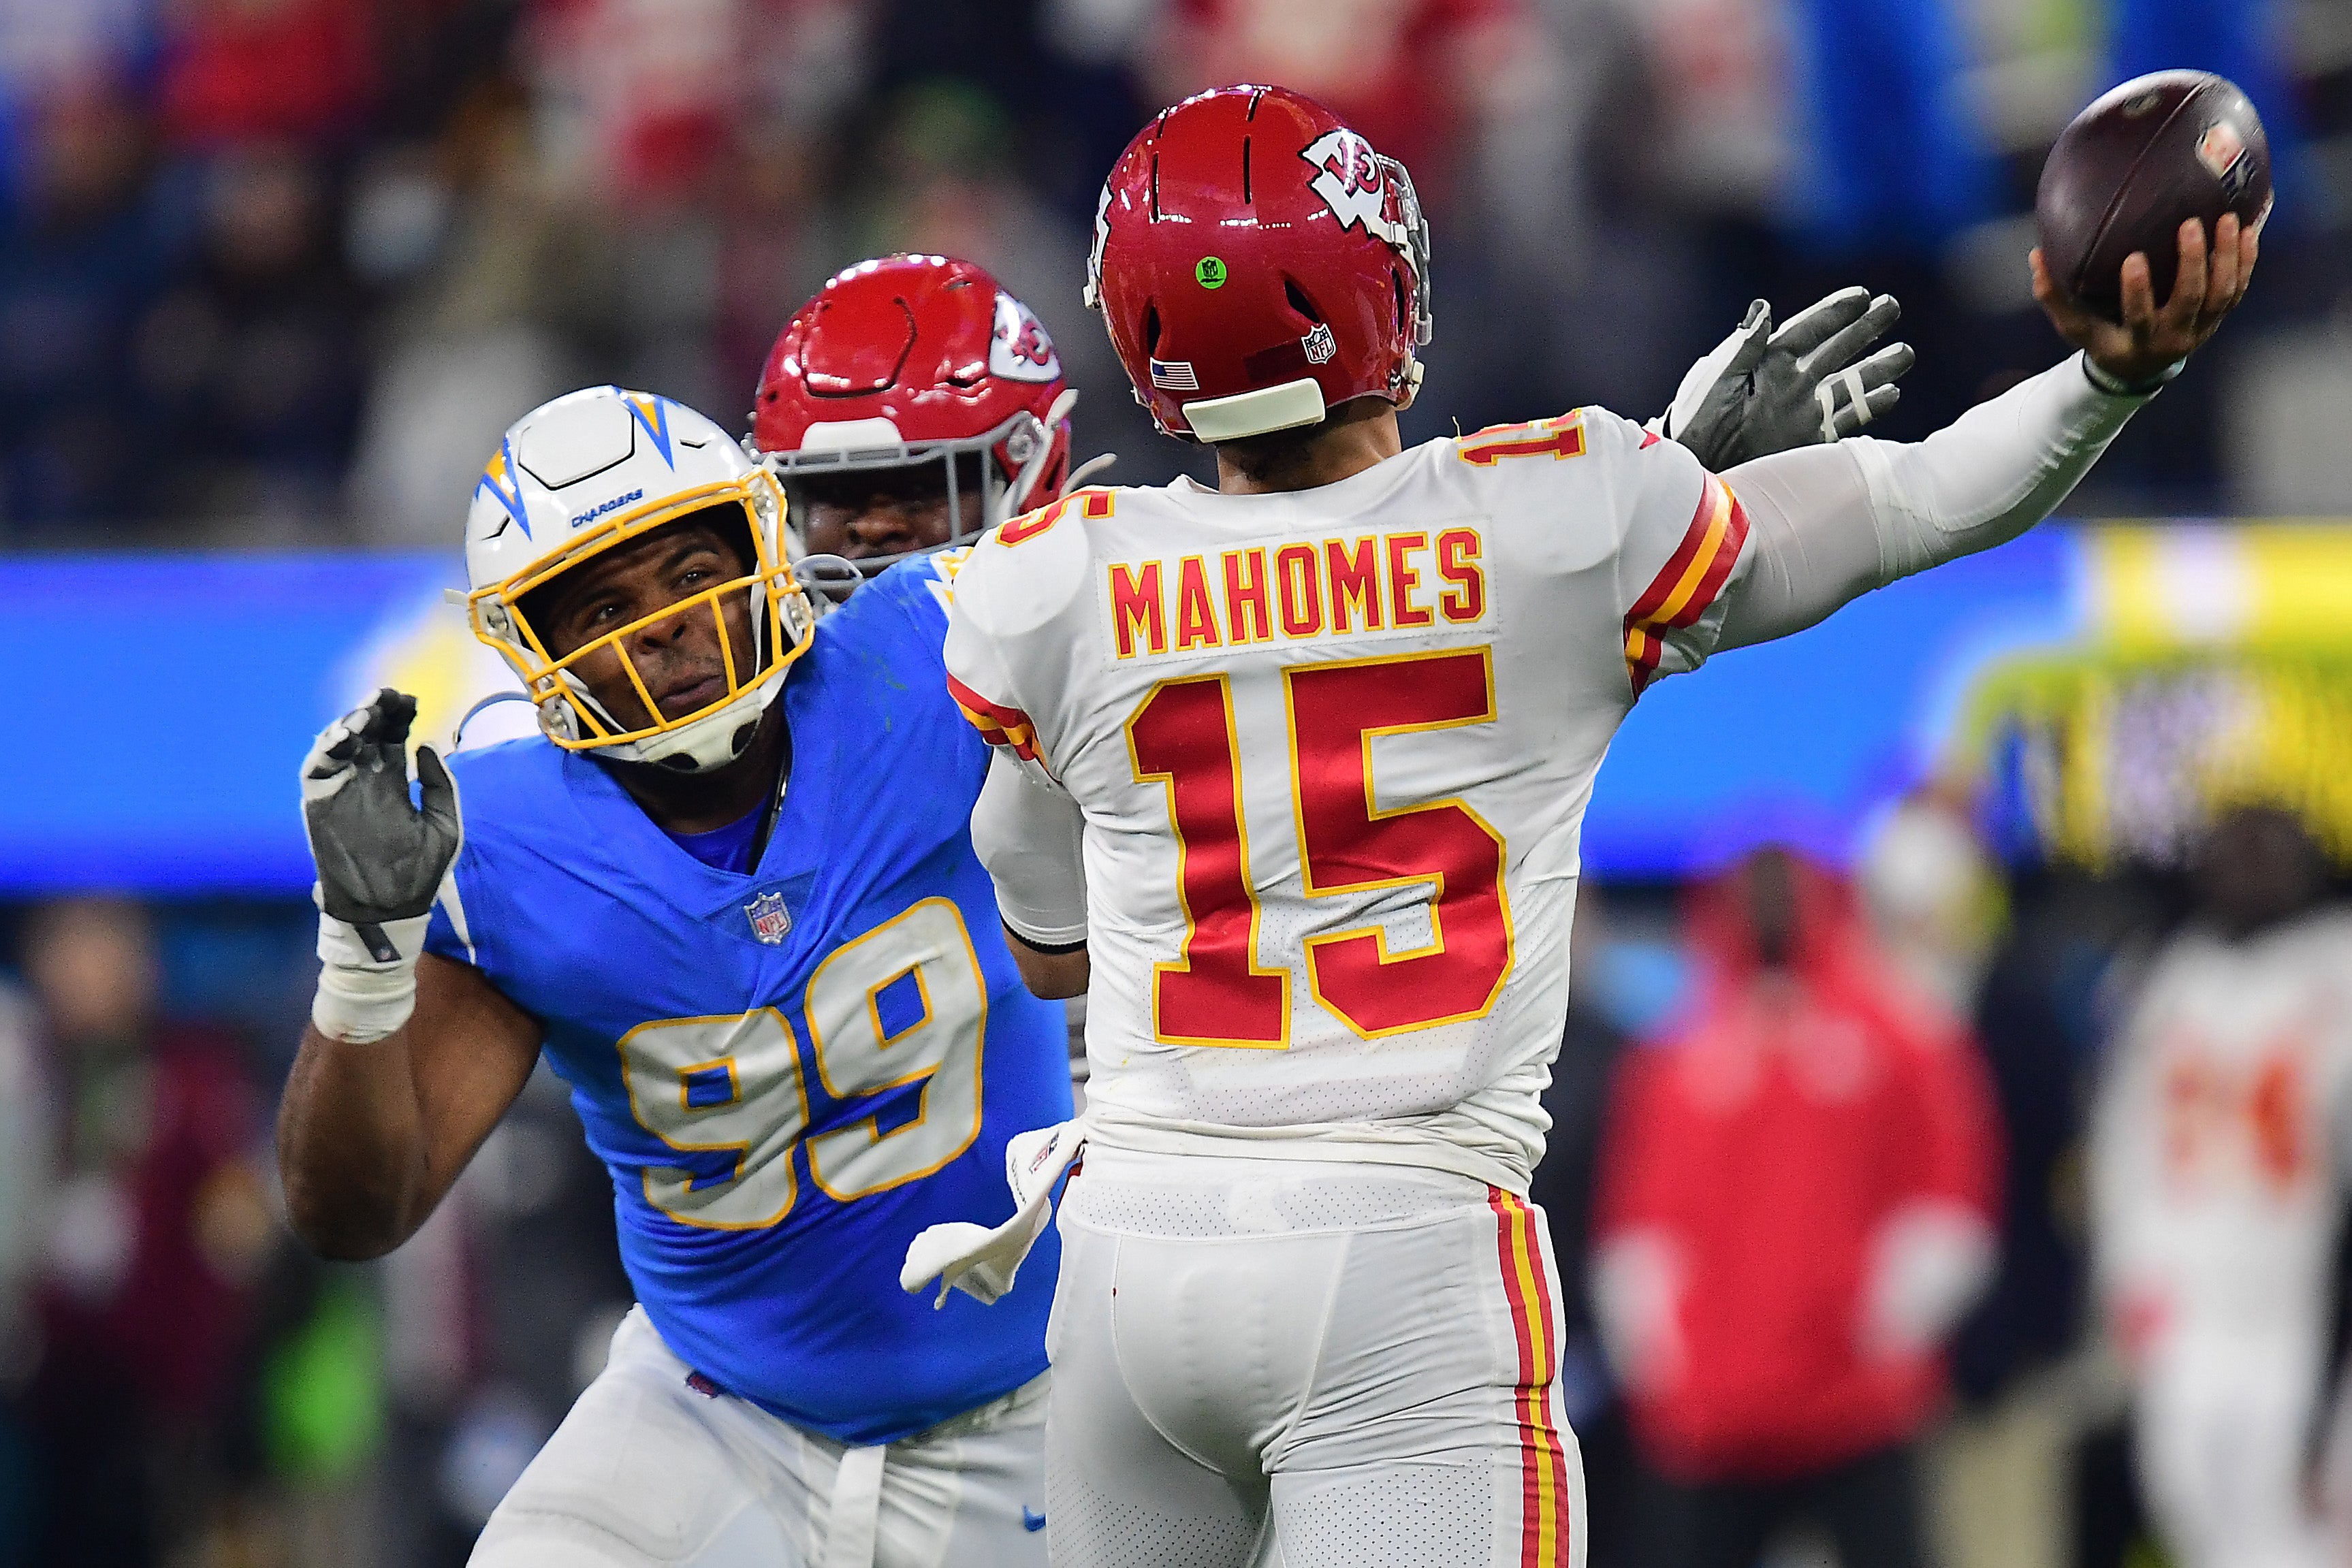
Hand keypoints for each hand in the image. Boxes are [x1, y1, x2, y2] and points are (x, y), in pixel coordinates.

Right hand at [301, 689, 460, 959]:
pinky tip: (345, 735)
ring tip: (366, 712)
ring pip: (338, 743)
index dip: (399, 714)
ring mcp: (340, 788)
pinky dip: (326, 748)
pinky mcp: (319, 802)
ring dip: (349, 722)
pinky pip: (316, 767)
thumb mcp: (444, 825)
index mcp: (393, 781)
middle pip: (365, 731)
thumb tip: (427, 744)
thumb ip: (440, 785)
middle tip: (387, 696)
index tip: (411, 700)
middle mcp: (364, 779)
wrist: (389, 909)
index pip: (392, 736)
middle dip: (374, 709)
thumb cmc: (421, 872)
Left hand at [1658, 287, 1915, 469]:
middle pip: (1834, 351)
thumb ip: (1742, 348)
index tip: (1863, 295)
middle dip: (1864, 330)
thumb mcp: (1714, 382)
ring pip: (1848, 384)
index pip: (1806, 330)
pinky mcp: (1808, 441)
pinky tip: (1892, 394)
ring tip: (1905, 353)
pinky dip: (1869, 408)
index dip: (1833, 312)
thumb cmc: (1695, 422)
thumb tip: (1762, 307)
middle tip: (1893, 306)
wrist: (1696, 469)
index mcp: (1766, 363)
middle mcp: (1790, 383)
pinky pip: (1845, 422)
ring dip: (1876, 368)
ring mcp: (1802, 411)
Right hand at [2033, 213, 2256, 387]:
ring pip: (2222, 293)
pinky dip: (2245, 261)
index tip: (2133, 259)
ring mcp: (2202, 328)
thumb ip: (2054, 296)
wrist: (2142, 369)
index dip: (2138, 291)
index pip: (2140, 317)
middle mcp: (2175, 337)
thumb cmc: (2104, 338)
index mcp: (2138, 341)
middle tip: (2190, 225)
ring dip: (2227, 256)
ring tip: (2227, 220)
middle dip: (2193, 263)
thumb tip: (2035, 255)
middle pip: (2191, 300)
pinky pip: (2238, 288)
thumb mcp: (2076, 327)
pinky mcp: (2219, 317)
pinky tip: (2248, 231)